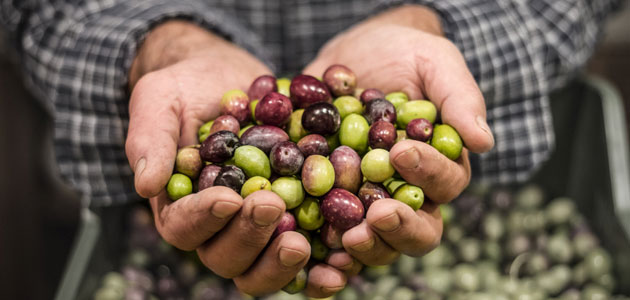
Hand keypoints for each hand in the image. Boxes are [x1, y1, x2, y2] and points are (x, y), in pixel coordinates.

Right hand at [124, 21, 345, 296]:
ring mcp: (256, 229)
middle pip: (225, 256)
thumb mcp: (161, 100)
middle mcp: (217, 227)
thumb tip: (145, 184)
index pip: (183, 227)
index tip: (228, 197)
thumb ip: (151, 139)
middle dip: (248, 236)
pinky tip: (340, 264)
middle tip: (272, 206)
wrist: (230, 79)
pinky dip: (320, 267)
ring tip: (301, 240)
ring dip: (280, 261)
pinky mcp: (293, 220)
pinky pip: (305, 256)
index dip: (204, 218)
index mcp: (180, 205)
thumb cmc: (188, 88)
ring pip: (262, 266)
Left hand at [304, 5, 494, 264]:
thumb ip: (459, 98)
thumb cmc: (404, 54)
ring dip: (364, 246)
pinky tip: (311, 251)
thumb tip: (483, 141)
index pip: (445, 183)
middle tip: (376, 216)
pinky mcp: (330, 203)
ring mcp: (368, 203)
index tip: (400, 153)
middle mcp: (408, 194)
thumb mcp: (434, 62)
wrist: (354, 55)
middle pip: (418, 230)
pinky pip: (329, 236)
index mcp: (440, 167)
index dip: (427, 173)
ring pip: (377, 242)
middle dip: (398, 227)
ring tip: (345, 237)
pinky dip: (323, 250)